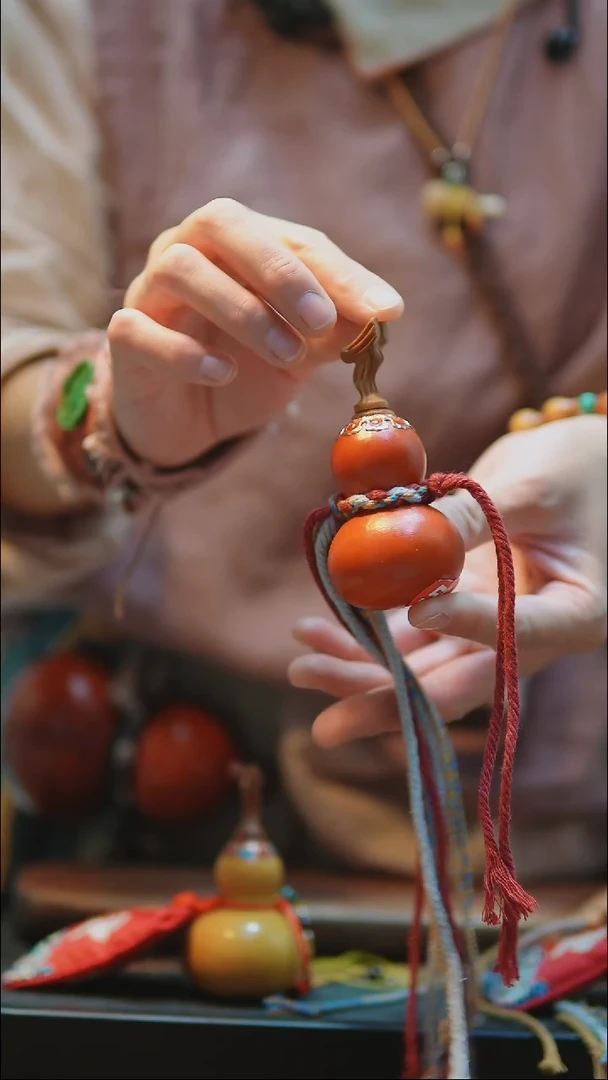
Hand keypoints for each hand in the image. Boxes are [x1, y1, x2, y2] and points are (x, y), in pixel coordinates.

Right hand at [107, 200, 402, 465]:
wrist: (188, 423)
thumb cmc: (246, 372)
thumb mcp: (300, 354)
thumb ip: (334, 330)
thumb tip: (381, 312)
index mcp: (239, 245)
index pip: (292, 239)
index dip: (340, 273)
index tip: (384, 311)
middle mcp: (188, 251)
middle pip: (221, 221)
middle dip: (280, 270)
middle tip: (321, 320)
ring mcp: (149, 292)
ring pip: (180, 269)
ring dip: (242, 311)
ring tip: (286, 355)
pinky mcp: (124, 340)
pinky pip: (137, 329)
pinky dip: (185, 353)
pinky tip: (223, 375)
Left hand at [288, 416, 606, 748]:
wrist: (579, 462)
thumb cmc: (577, 468)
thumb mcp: (532, 485)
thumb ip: (471, 516)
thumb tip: (400, 535)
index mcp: (576, 615)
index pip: (518, 637)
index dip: (467, 627)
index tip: (418, 607)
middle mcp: (529, 639)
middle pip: (458, 682)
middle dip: (389, 702)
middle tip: (327, 727)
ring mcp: (487, 629)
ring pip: (422, 669)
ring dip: (361, 672)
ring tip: (301, 667)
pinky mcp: (457, 614)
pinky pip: (405, 638)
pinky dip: (361, 636)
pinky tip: (311, 630)